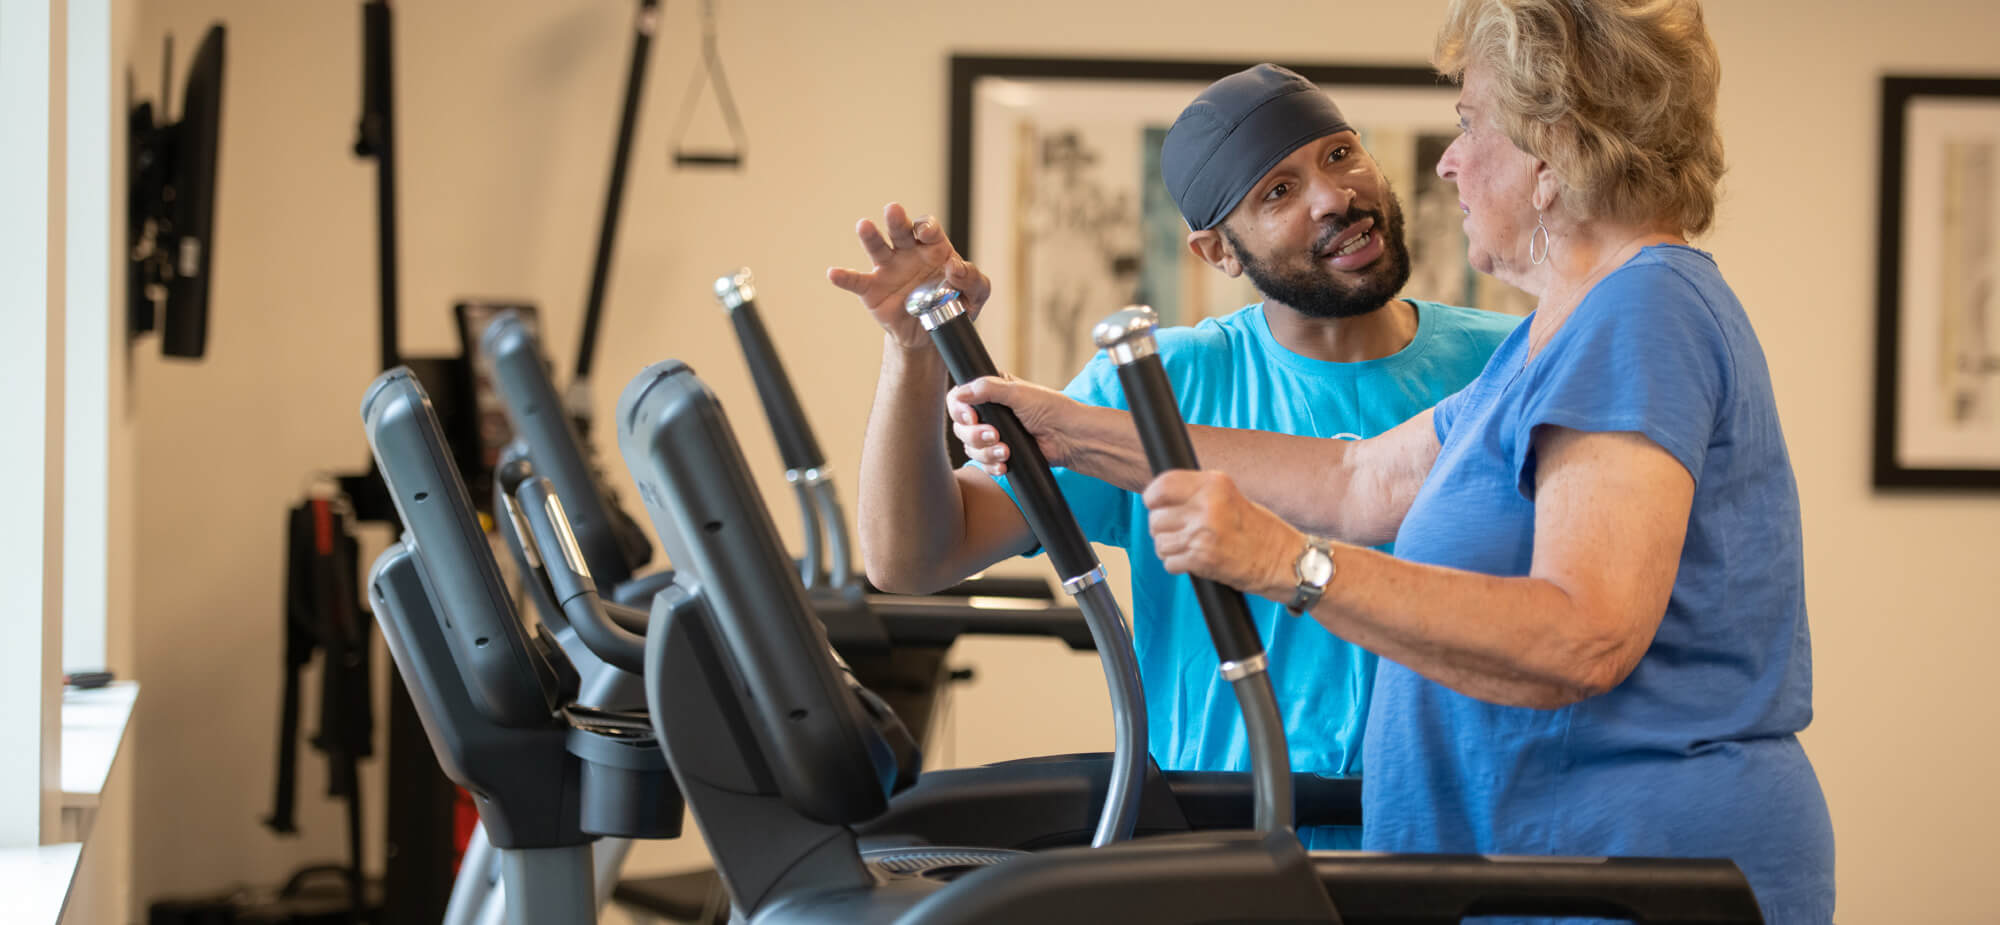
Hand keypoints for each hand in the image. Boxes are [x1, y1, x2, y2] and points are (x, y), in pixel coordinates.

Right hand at [827, 202, 991, 350]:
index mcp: (934, 248)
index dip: (927, 229)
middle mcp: (908, 252)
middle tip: (893, 211)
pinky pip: (857, 281)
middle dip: (897, 220)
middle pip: (901, 230)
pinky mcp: (873, 290)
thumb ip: (973, 278)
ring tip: (864, 226)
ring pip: (877, 248)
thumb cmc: (955, 305)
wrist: (933, 334)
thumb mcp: (976, 293)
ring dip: (871, 236)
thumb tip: (956, 268)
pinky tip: (834, 273)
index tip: (927, 236)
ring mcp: (888, 269)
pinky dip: (844, 277)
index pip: (928, 229)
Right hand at [949, 375, 1082, 473]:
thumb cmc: (1052, 409)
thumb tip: (960, 393)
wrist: (1070, 438)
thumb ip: (987, 389)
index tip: (972, 418)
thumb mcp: (1018, 392)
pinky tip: (1005, 464)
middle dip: (976, 435)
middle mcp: (989, 414)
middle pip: (960, 428)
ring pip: (970, 448)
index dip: (959, 411)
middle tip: (995, 434)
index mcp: (991, 393)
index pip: (958, 400)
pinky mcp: (1001, 454)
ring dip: (986, 452)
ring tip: (1006, 450)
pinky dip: (992, 465)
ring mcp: (994, 435)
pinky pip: (984, 464)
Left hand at [1143, 470, 1299, 598]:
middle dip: (1162, 527)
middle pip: (1156, 517)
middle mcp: (1207, 506)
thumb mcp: (1230, 497)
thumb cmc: (1260, 530)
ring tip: (1189, 547)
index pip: (1163, 485)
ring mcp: (1203, 534)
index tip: (1155, 504)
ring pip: (1159, 541)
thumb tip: (1161, 496)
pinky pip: (1169, 562)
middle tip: (1180, 532)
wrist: (1284, 561)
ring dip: (1169, 548)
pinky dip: (1177, 564)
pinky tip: (1194, 561)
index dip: (1153, 497)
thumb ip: (1199, 493)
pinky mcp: (1202, 560)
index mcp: (1215, 484)